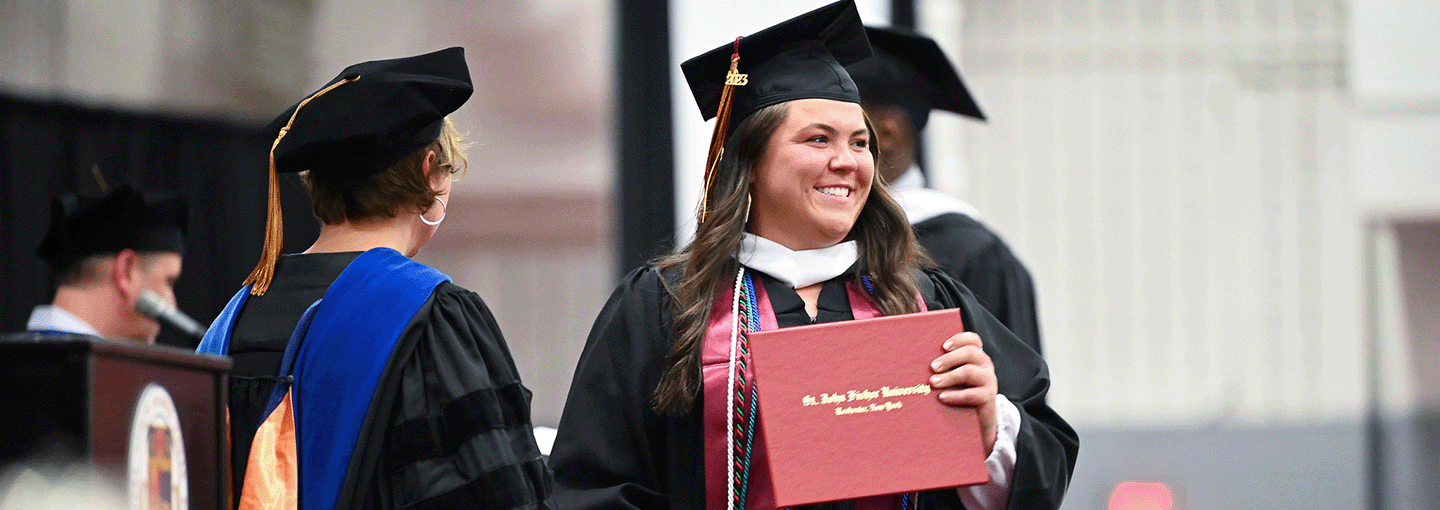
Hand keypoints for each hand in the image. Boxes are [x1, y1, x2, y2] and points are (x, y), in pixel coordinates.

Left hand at [929, 332, 997, 455]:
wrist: (980, 421)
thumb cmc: (960, 394)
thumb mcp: (954, 378)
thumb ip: (943, 368)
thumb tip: (916, 361)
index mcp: (976, 357)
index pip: (973, 340)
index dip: (959, 339)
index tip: (943, 346)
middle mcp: (985, 365)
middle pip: (970, 353)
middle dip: (949, 359)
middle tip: (932, 367)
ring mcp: (989, 381)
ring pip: (969, 371)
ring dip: (949, 376)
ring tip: (933, 382)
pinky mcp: (988, 397)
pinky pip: (971, 394)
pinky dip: (955, 395)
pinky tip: (942, 398)